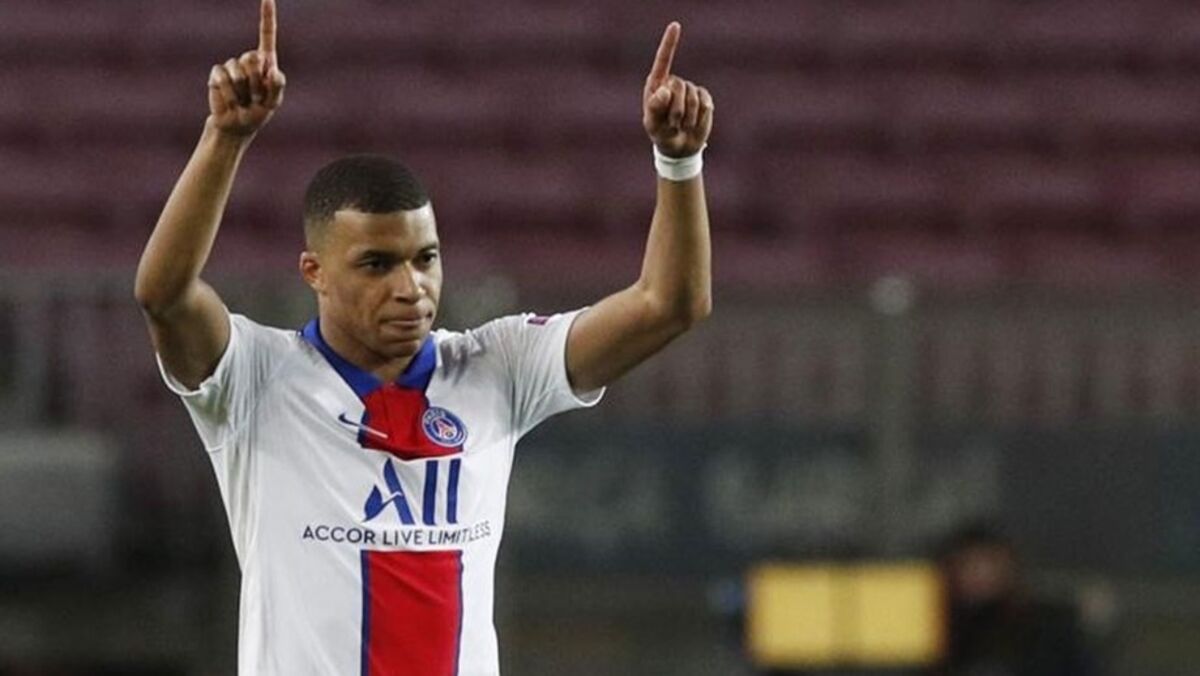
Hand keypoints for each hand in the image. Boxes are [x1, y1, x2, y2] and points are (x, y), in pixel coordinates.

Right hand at [206, 0, 285, 137]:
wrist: (236, 125)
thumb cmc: (257, 113)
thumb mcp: (271, 104)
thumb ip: (276, 88)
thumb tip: (274, 72)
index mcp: (266, 63)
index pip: (267, 35)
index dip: (267, 16)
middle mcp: (248, 60)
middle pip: (252, 59)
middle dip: (255, 82)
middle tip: (255, 97)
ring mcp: (232, 66)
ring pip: (237, 72)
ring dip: (242, 92)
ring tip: (243, 101)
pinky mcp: (217, 74)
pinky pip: (222, 78)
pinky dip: (228, 93)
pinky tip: (230, 101)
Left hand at [643, 23, 713, 158]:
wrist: (679, 147)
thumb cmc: (660, 134)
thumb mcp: (652, 125)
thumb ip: (654, 107)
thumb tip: (665, 90)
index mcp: (657, 84)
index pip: (664, 60)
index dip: (669, 43)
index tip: (675, 26)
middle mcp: (674, 83)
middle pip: (679, 86)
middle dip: (675, 109)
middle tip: (672, 124)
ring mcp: (690, 90)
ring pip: (693, 97)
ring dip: (687, 117)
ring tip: (681, 126)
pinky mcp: (704, 99)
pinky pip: (705, 104)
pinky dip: (699, 118)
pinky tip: (693, 123)